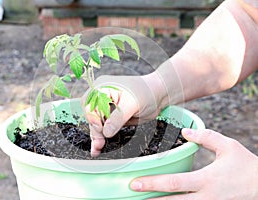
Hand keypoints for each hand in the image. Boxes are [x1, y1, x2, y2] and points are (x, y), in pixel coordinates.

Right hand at [81, 74, 165, 156]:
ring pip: (95, 124)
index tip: (100, 128)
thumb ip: (118, 117)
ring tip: (97, 150)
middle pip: (91, 115)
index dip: (92, 117)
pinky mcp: (111, 118)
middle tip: (99, 143)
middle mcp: (101, 97)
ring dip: (96, 137)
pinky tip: (98, 148)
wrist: (157, 95)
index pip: (90, 103)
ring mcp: (106, 108)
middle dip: (94, 130)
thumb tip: (106, 132)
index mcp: (103, 87)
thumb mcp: (132, 103)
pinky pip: (102, 128)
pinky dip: (101, 137)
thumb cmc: (146, 92)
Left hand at [130, 128, 257, 198]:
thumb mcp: (228, 146)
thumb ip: (206, 137)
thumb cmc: (246, 165)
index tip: (134, 183)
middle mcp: (205, 197)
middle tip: (130, 196)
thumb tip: (185, 131)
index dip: (153, 183)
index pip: (174, 183)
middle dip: (149, 199)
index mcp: (207, 179)